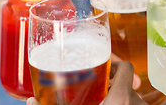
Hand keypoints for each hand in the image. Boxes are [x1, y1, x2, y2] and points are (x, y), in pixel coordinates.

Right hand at [26, 61, 146, 104]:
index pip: (126, 68)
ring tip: (103, 103)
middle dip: (113, 85)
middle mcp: (136, 103)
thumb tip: (30, 101)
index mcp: (120, 98)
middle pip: (127, 83)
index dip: (115, 63)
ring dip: (120, 99)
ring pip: (132, 98)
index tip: (104, 67)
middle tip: (98, 88)